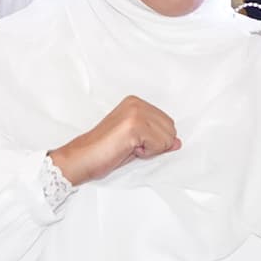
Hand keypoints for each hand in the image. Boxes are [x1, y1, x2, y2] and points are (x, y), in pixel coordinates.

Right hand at [49, 95, 180, 185]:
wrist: (82, 158)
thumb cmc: (104, 151)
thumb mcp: (137, 143)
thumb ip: (157, 139)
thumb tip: (177, 142)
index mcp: (136, 102)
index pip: (168, 123)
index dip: (155, 141)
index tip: (133, 142)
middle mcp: (137, 103)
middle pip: (171, 129)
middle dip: (156, 145)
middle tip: (130, 146)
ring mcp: (136, 113)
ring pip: (168, 138)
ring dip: (151, 150)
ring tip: (128, 147)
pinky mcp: (134, 125)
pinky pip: (159, 145)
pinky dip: (147, 153)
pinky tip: (128, 149)